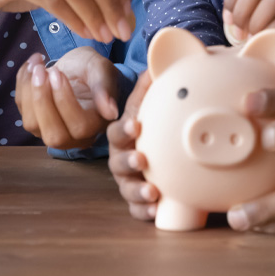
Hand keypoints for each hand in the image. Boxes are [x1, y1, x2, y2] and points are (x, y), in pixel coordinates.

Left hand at [15, 46, 119, 149]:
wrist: (77, 67)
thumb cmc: (93, 69)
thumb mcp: (102, 70)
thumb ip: (105, 89)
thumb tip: (110, 112)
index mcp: (96, 125)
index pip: (80, 126)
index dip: (65, 102)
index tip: (58, 72)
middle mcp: (74, 136)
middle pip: (54, 135)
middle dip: (43, 101)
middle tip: (41, 71)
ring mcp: (51, 130)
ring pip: (32, 125)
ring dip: (29, 92)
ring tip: (36, 65)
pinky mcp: (34, 121)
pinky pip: (21, 109)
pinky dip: (22, 85)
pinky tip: (31, 66)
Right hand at [107, 70, 159, 219]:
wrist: (145, 139)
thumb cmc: (146, 118)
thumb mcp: (146, 101)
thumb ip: (148, 86)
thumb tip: (155, 64)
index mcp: (123, 133)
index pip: (117, 130)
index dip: (125, 128)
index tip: (136, 125)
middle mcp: (121, 157)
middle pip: (118, 162)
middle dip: (129, 161)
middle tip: (142, 159)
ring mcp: (128, 179)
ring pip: (127, 188)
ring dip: (138, 190)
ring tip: (153, 192)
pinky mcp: (138, 198)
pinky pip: (136, 209)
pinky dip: (144, 211)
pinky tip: (157, 212)